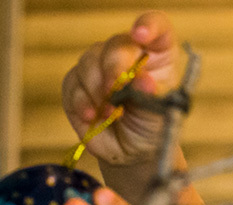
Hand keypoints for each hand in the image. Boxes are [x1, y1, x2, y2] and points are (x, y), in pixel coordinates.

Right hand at [61, 11, 180, 166]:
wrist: (132, 151)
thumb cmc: (152, 127)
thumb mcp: (160, 115)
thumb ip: (152, 98)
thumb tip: (143, 82)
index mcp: (157, 54)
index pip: (157, 26)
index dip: (148, 25)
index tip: (141, 34)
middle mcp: (127, 54)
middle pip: (116, 45)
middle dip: (113, 66)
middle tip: (115, 89)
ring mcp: (99, 66)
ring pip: (89, 61)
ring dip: (97, 89)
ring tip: (110, 113)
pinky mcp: (77, 83)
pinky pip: (72, 84)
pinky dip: (81, 102)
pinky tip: (92, 116)